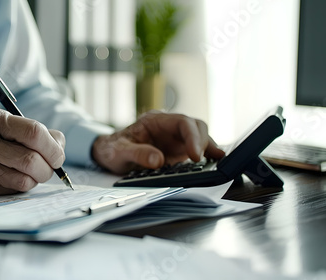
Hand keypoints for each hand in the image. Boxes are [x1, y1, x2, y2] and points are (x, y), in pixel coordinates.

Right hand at [0, 109, 65, 194]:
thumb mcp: (3, 124)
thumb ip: (33, 132)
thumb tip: (59, 145)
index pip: (34, 132)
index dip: (53, 147)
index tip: (57, 155)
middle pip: (30, 160)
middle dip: (48, 167)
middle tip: (50, 167)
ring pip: (24, 179)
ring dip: (38, 179)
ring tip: (35, 172)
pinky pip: (15, 189)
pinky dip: (25, 185)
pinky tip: (21, 178)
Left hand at [91, 111, 224, 173]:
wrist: (107, 154)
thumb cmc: (112, 149)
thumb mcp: (118, 152)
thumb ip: (136, 154)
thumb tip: (157, 160)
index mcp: (156, 121)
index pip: (182, 122)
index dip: (192, 137)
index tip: (194, 155)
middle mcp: (169, 128)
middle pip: (195, 127)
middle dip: (203, 142)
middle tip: (202, 161)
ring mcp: (174, 139)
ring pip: (199, 138)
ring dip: (208, 149)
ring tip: (218, 163)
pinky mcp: (177, 152)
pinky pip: (195, 151)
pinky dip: (205, 157)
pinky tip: (214, 164)